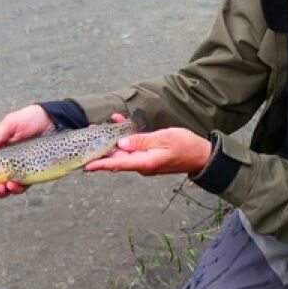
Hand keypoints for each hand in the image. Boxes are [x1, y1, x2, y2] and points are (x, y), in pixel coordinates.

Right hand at [0, 104, 52, 206]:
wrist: (54, 122)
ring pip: (2, 186)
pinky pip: (20, 186)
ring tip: (0, 188)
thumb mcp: (10, 124)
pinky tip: (14, 184)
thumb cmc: (29, 119)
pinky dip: (16, 188)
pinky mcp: (30, 173)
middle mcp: (3, 161)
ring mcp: (16, 169)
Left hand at [85, 122, 210, 176]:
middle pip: (117, 158)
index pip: (118, 164)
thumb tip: (121, 144)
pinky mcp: (148, 156)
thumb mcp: (164, 138)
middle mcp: (142, 164)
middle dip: (102, 148)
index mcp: (145, 162)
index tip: (86, 165)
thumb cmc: (186, 146)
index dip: (101, 164)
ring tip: (99, 127)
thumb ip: (141, 141)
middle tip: (88, 136)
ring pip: (124, 151)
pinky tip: (119, 123)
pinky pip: (132, 148)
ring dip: (112, 140)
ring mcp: (144, 161)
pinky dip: (125, 137)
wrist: (201, 155)